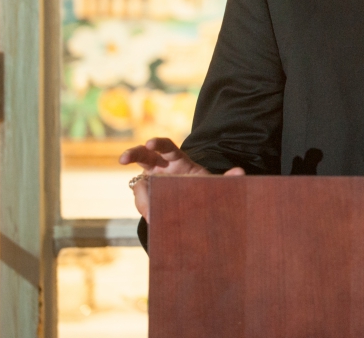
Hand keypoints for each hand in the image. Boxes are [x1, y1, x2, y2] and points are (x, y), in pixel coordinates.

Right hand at [119, 137, 244, 220]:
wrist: (196, 207)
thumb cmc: (203, 188)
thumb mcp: (213, 183)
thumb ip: (227, 179)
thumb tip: (240, 172)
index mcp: (178, 159)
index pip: (166, 146)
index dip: (157, 143)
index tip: (151, 143)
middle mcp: (161, 167)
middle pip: (143, 156)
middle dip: (132, 154)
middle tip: (123, 159)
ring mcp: (151, 182)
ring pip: (138, 184)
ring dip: (142, 197)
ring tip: (151, 213)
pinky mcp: (148, 198)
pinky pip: (142, 202)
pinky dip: (146, 211)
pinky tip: (154, 221)